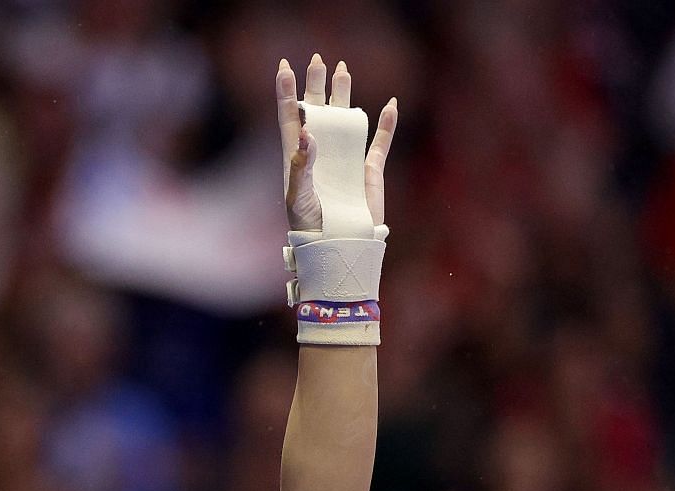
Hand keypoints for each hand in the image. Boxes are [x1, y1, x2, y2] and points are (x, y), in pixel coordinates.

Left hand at [277, 54, 397, 233]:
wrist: (337, 248)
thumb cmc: (309, 228)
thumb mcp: (298, 196)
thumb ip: (301, 165)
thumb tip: (307, 132)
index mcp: (297, 158)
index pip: (290, 117)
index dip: (287, 92)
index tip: (284, 66)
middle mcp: (320, 154)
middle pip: (318, 110)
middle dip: (317, 84)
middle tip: (318, 58)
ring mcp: (344, 160)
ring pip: (346, 120)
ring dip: (345, 95)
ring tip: (343, 69)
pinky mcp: (368, 172)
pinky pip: (379, 143)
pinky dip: (386, 125)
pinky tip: (390, 106)